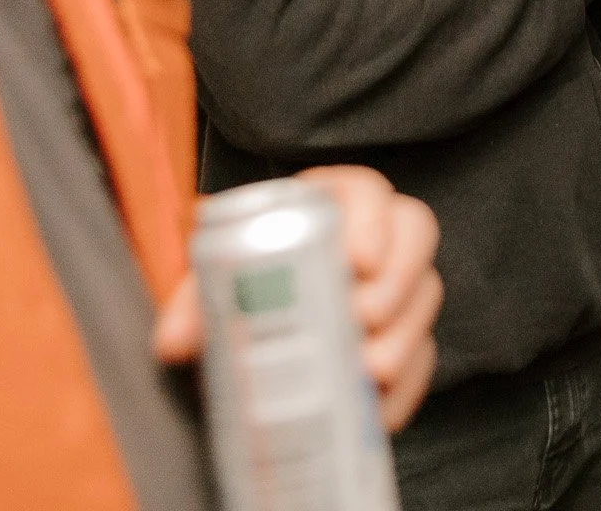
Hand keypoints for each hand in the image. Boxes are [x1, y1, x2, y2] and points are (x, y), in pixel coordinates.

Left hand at [154, 167, 441, 432]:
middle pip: (417, 231)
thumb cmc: (243, 283)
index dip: (373, 220)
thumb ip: (196, 303)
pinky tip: (381, 409)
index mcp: (332, 203)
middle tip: (364, 320)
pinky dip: (408, 384)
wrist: (257, 325)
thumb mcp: (216, 283)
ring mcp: (398, 283)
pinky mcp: (407, 333)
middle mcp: (377, 234)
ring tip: (370, 371)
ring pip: (426, 293)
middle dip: (399, 277)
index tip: (359, 261)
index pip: (368, 190)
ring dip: (405, 334)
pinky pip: (425, 352)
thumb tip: (173, 344)